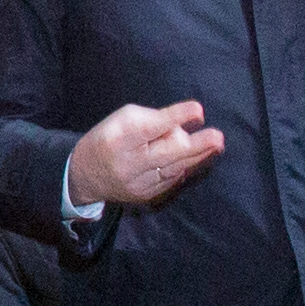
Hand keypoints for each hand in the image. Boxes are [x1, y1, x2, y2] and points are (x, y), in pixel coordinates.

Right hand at [69, 98, 224, 208]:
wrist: (86, 176)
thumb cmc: (109, 138)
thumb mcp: (123, 120)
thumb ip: (153, 120)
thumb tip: (184, 126)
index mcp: (120, 138)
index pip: (151, 127)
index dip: (175, 118)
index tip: (199, 110)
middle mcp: (130, 163)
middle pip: (168, 153)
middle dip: (196, 145)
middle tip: (218, 137)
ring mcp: (139, 183)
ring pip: (174, 168)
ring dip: (197, 155)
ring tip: (216, 144)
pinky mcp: (147, 195)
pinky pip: (172, 179)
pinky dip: (184, 166)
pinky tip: (197, 157)